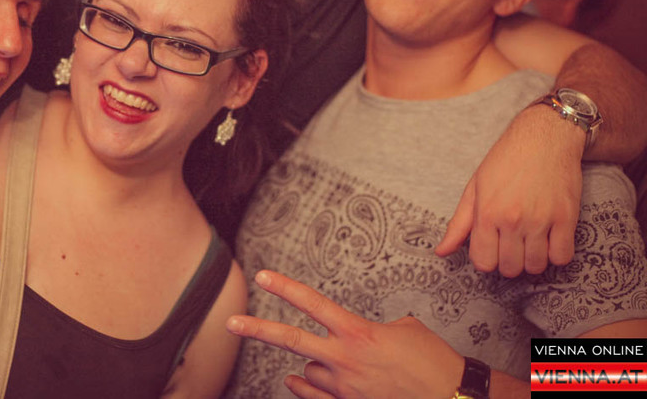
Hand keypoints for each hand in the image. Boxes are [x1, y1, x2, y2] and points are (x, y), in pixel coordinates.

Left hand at [226, 270, 462, 398]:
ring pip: (308, 370)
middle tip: (230, 323)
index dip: (285, 288)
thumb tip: (357, 337)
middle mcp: (345, 359)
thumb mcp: (405, 329)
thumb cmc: (433, 362)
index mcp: (358, 332)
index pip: (313, 304)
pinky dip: (305, 385)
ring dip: (315, 365)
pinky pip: (313, 394)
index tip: (263, 276)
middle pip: (290, 339)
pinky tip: (298, 379)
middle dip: (257, 329)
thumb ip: (371, 329)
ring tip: (338, 364)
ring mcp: (344, 388)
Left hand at [436, 105, 583, 275]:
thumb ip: (458, 224)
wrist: (544, 137)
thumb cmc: (506, 160)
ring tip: (530, 242)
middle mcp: (512, 219)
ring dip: (532, 260)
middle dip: (508, 261)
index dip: (486, 259)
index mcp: (487, 212)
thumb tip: (441, 251)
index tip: (492, 248)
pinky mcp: (566, 218)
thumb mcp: (475, 188)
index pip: (483, 261)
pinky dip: (556, 254)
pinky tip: (549, 240)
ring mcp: (541, 220)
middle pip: (510, 268)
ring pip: (536, 266)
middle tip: (511, 244)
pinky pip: (563, 256)